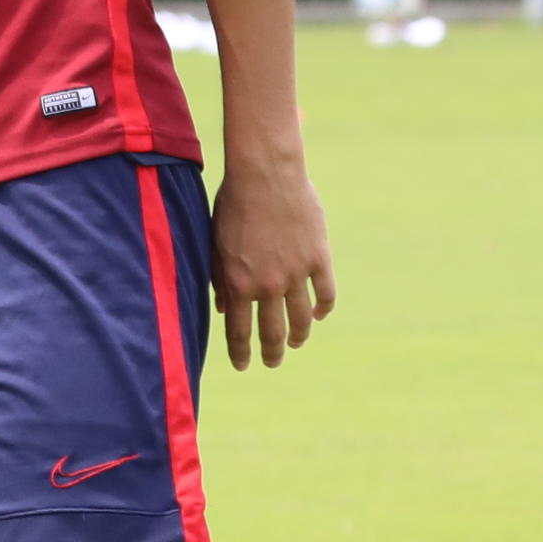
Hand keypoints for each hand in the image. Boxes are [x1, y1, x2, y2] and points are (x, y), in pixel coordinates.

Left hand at [209, 156, 333, 368]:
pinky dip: (324, 308)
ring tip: (296, 343)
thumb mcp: (216, 245)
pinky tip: (319, 316)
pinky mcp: (319, 258)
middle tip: (272, 363)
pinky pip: (326, 293)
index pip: (239, 330)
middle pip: (273, 331)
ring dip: (300, 336)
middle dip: (272, 352)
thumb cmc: (233, 207)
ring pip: (303, 318)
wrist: (265, 175)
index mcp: (239, 282)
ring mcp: (297, 273)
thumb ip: (220, 280)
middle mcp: (269, 284)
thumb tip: (224, 310)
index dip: (241, 352)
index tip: (243, 366)